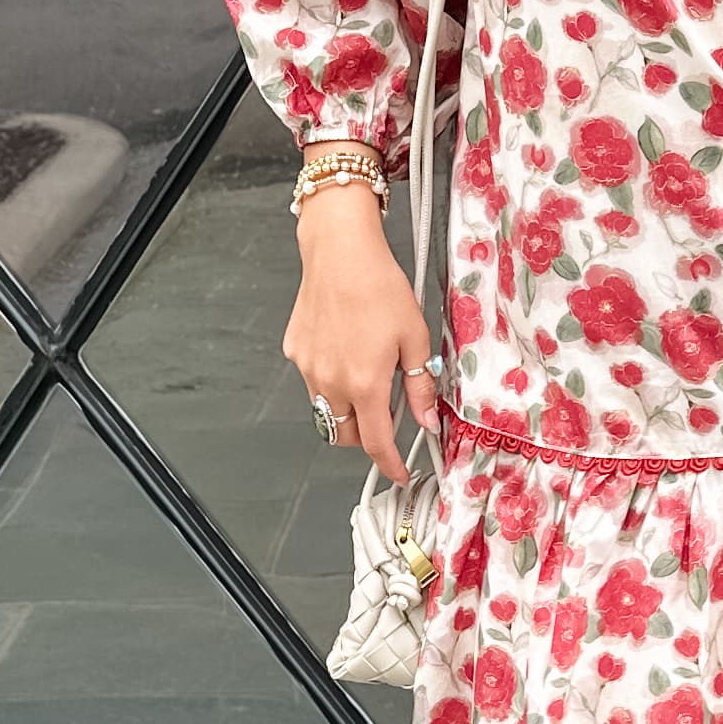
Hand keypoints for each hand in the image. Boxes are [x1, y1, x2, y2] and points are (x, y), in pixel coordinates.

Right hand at [283, 179, 439, 475]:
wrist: (340, 251)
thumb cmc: (379, 286)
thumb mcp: (416, 338)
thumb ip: (420, 387)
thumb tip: (427, 420)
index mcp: (364, 384)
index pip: (376, 443)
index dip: (389, 464)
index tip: (398, 472)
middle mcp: (330, 383)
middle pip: (345, 434)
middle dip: (365, 437)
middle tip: (386, 416)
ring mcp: (308, 368)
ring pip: (325, 410)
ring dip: (346, 410)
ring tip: (365, 377)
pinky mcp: (295, 351)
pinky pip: (313, 380)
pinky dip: (329, 379)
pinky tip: (345, 350)